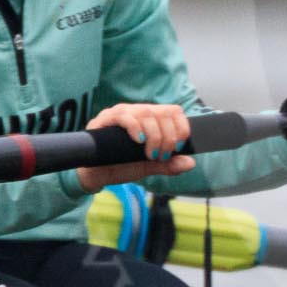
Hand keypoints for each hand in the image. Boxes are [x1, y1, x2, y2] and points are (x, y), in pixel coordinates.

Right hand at [76, 102, 196, 192]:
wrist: (96, 175)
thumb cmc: (122, 166)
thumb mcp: (149, 166)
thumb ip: (168, 164)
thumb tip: (190, 163)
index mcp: (151, 119)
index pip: (174, 111)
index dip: (181, 128)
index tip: (179, 147)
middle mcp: (138, 112)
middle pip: (163, 112)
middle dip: (168, 136)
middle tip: (162, 155)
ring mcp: (121, 113)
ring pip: (146, 113)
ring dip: (155, 135)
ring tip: (151, 154)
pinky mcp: (105, 118)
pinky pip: (123, 115)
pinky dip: (135, 128)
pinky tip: (139, 141)